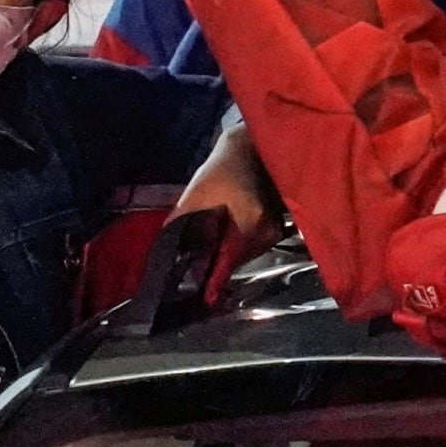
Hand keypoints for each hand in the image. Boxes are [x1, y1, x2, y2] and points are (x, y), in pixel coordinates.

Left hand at [167, 121, 282, 286]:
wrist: (253, 148)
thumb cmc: (224, 168)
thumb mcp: (198, 192)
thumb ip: (183, 221)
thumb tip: (168, 250)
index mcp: (249, 224)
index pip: (227, 264)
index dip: (212, 282)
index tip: (202, 298)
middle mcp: (266, 233)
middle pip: (236, 262)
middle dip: (216, 266)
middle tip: (196, 270)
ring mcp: (274, 230)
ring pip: (245, 254)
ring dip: (227, 255)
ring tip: (210, 250)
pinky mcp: (276, 226)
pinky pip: (253, 245)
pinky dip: (238, 246)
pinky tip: (226, 237)